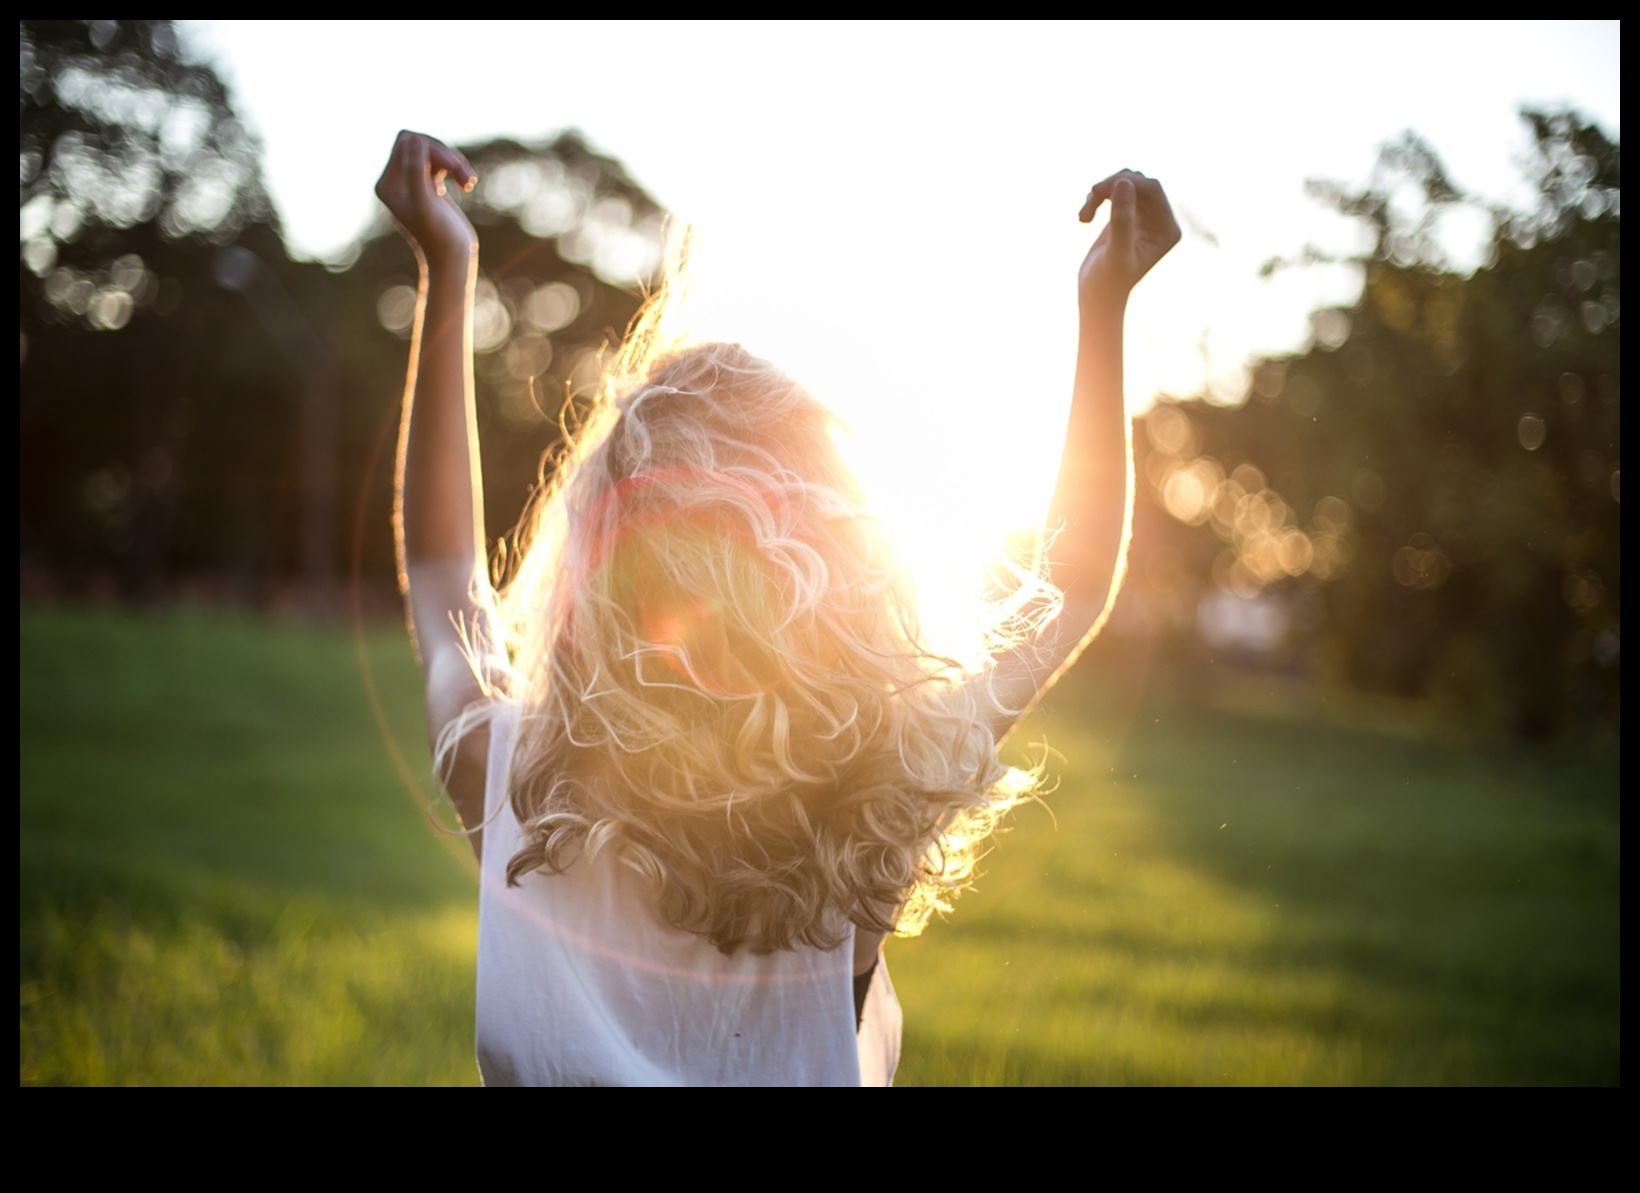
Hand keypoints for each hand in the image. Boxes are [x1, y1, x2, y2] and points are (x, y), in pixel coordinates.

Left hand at [375, 131, 478, 268]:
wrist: (453, 260)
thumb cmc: (440, 237)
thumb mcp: (426, 204)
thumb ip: (415, 171)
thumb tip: (414, 138)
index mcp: (387, 184)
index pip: (406, 143)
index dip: (432, 148)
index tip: (452, 166)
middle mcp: (395, 182)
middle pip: (419, 143)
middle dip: (444, 154)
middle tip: (463, 174)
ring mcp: (412, 183)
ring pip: (432, 151)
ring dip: (454, 162)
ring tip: (468, 182)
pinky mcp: (428, 185)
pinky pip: (440, 161)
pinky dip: (456, 168)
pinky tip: (467, 184)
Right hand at [1077, 170, 1179, 305]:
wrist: (1097, 297)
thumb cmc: (1107, 281)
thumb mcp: (1115, 251)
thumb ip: (1122, 218)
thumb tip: (1124, 182)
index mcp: (1167, 229)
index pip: (1152, 190)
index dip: (1126, 182)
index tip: (1097, 191)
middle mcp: (1161, 221)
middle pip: (1140, 182)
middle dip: (1112, 186)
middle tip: (1090, 197)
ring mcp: (1145, 218)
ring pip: (1125, 184)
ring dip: (1102, 193)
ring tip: (1083, 216)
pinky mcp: (1129, 216)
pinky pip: (1115, 192)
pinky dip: (1097, 198)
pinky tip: (1084, 218)